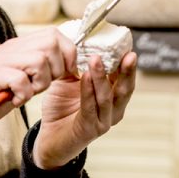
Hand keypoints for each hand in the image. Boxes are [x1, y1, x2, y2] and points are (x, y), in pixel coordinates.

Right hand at [0, 27, 76, 138]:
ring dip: (39, 83)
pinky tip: (14, 99)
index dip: (67, 53)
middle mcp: (10, 48)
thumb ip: (44, 67)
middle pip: (50, 43)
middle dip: (55, 69)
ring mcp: (0, 60)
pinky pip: (20, 79)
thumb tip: (71, 64)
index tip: (65, 73)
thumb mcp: (27, 79)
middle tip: (42, 84)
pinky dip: (23, 94)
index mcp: (20, 46)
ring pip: (39, 60)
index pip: (53, 34)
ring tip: (27, 93)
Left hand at [32, 51, 136, 168]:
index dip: (127, 63)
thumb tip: (76, 40)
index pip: (124, 77)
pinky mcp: (90, 129)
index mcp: (112, 96)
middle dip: (127, 70)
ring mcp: (103, 121)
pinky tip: (86, 77)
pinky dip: (88, 91)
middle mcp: (113, 109)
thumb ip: (75, 64)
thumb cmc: (61, 106)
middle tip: (129, 54)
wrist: (49, 137)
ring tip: (96, 59)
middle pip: (125, 88)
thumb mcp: (68, 80)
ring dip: (102, 77)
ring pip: (107, 97)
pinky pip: (90, 108)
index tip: (128, 46)